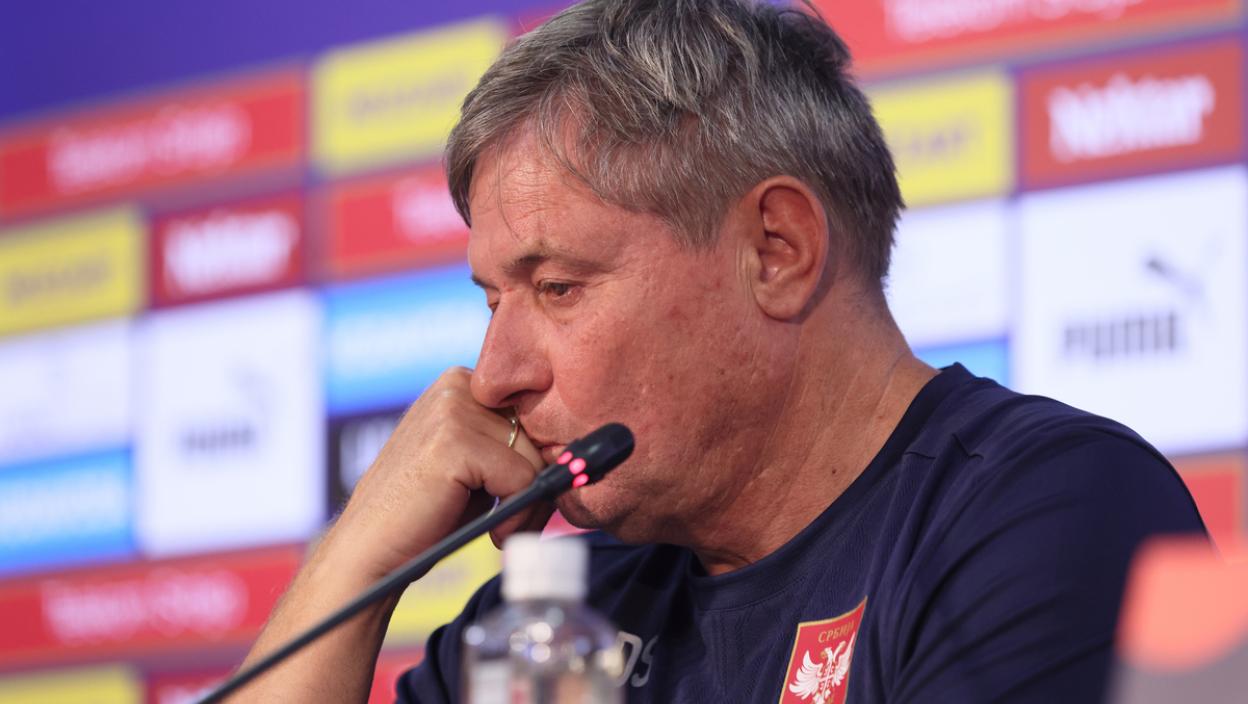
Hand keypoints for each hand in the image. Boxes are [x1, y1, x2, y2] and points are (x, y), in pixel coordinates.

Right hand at [325, 367, 550, 580]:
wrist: (372, 553)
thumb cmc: (426, 515)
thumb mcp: (476, 465)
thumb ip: (512, 447)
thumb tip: (576, 454)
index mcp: (462, 383)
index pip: (535, 417)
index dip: (534, 463)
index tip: (517, 498)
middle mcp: (456, 385)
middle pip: (539, 435)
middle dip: (535, 487)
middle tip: (511, 524)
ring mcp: (452, 409)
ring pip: (536, 459)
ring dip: (529, 505)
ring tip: (499, 529)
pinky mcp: (453, 441)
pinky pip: (523, 479)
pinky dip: (517, 514)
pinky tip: (490, 532)